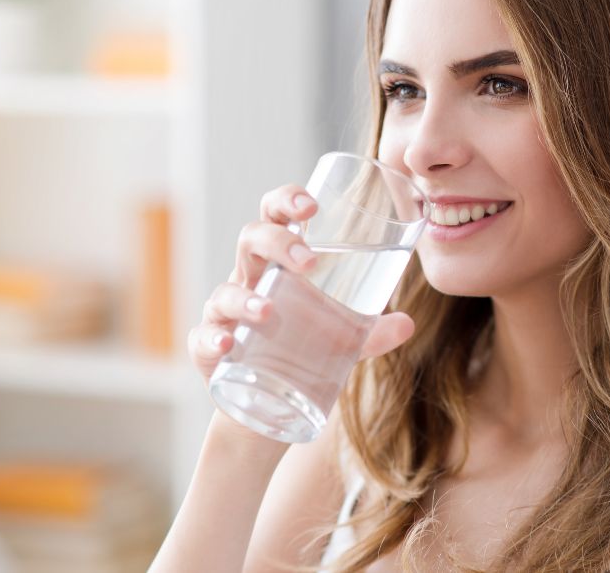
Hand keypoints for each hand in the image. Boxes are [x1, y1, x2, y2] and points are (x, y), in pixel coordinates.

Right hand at [185, 183, 416, 384]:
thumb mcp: (342, 340)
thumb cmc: (302, 353)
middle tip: (309, 261)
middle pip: (250, 240)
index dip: (287, 201)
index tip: (312, 206)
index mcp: (278, 264)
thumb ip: (371, 332)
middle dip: (276, 241)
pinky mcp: (210, 351)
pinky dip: (212, 338)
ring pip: (224, 291)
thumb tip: (406, 324)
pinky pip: (203, 338)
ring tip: (268, 312)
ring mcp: (225, 314)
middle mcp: (248, 281)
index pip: (275, 216)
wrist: (267, 407)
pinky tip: (228, 343)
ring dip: (245, 297)